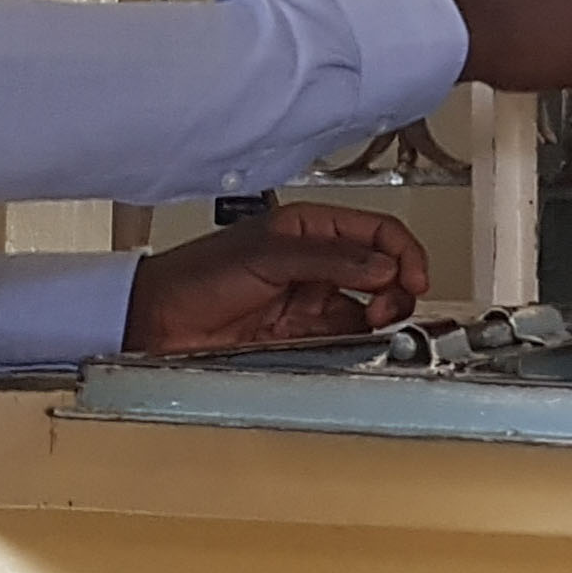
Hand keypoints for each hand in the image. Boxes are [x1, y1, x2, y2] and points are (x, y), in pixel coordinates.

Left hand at [123, 203, 430, 353]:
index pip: (377, 232)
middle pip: (381, 271)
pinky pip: (343, 338)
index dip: (403, 253)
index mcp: (309, 229)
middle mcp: (315, 263)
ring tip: (374, 325)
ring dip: (380, 316)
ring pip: (367, 308)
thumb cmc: (194, 276)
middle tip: (391, 307)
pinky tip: (354, 343)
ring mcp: (309, 301)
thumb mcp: (265, 255)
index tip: (414, 279)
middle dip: (397, 287)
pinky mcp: (300, 337)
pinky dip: (357, 342)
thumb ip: (328, 259)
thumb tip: (380, 266)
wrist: (157, 325)